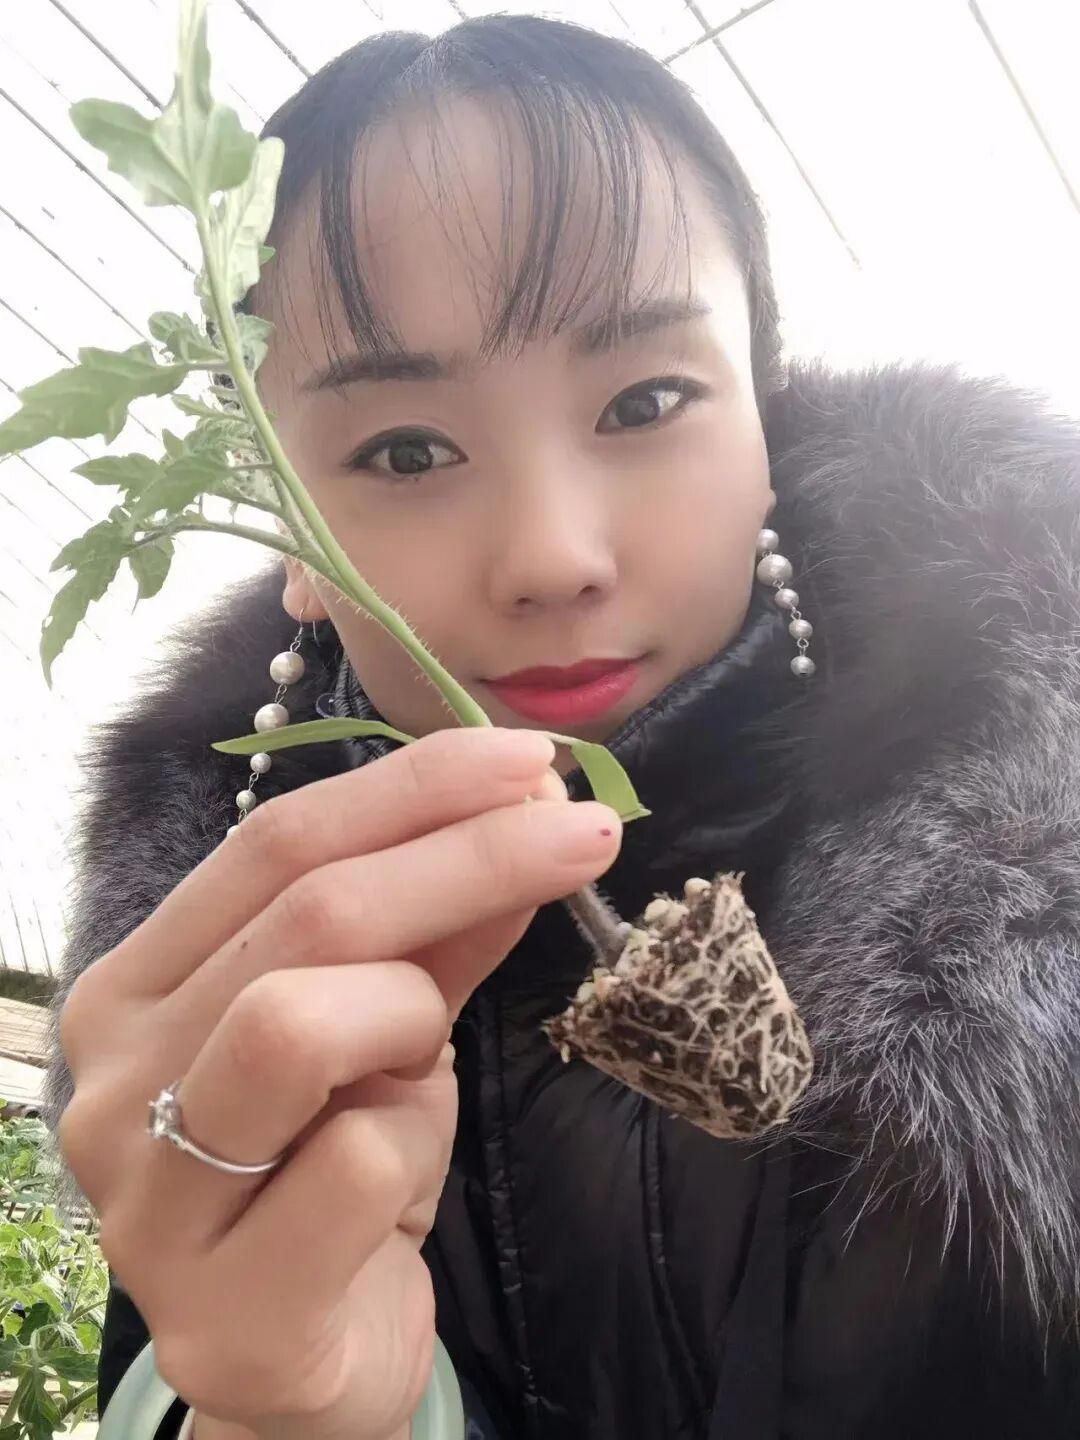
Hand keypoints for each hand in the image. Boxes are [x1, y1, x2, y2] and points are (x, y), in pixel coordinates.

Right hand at [58, 727, 621, 1439]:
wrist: (309, 1361)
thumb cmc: (338, 1173)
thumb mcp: (390, 1028)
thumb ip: (437, 927)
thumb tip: (529, 809)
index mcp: (137, 988)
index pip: (272, 844)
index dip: (409, 787)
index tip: (528, 758)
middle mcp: (112, 1081)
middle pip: (303, 913)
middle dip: (465, 854)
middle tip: (584, 830)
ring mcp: (147, 1201)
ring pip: (300, 1021)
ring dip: (410, 1014)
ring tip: (423, 1052)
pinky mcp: (219, 1313)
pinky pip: (355, 1166)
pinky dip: (414, 1144)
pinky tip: (396, 1184)